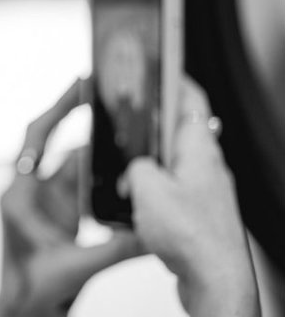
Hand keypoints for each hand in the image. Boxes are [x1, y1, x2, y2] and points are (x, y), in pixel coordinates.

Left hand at [0, 79, 141, 316]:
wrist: (23, 310)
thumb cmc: (32, 292)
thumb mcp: (76, 269)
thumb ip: (115, 249)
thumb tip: (152, 231)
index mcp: (19, 196)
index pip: (35, 139)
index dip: (57, 109)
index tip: (78, 84)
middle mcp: (28, 191)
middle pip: (53, 142)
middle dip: (77, 116)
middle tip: (105, 92)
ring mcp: (42, 200)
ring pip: (72, 163)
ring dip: (97, 153)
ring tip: (127, 132)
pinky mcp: (57, 212)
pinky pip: (80, 183)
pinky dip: (100, 176)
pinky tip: (123, 170)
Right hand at [125, 77, 259, 316]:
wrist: (215, 280)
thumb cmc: (193, 238)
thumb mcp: (146, 189)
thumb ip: (135, 168)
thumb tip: (134, 169)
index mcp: (198, 149)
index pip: (191, 99)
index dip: (175, 79)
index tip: (162, 67)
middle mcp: (208, 166)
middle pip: (182, 132)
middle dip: (156, 126)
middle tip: (134, 122)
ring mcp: (207, 191)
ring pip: (177, 165)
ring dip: (154, 164)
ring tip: (130, 171)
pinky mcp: (201, 215)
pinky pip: (175, 193)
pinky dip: (157, 192)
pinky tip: (141, 206)